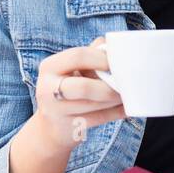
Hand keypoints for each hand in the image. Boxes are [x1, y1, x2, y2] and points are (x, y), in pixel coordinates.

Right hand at [33, 36, 125, 152]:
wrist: (52, 124)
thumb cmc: (70, 88)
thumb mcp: (74, 69)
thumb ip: (92, 55)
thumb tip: (114, 44)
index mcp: (49, 67)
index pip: (78, 56)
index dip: (101, 59)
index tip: (117, 63)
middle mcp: (46, 88)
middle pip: (83, 87)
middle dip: (108, 87)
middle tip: (123, 85)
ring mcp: (54, 110)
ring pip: (92, 105)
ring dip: (115, 100)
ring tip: (127, 94)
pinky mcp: (66, 128)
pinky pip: (97, 119)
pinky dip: (115, 113)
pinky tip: (125, 109)